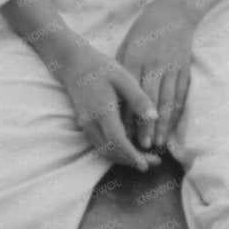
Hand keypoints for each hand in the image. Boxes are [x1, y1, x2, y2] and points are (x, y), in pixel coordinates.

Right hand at [48, 41, 157, 168]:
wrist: (74, 65)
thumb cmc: (102, 69)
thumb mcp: (124, 78)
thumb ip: (139, 99)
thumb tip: (155, 117)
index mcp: (103, 111)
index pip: (117, 141)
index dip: (132, 155)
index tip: (147, 164)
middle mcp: (92, 122)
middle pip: (111, 151)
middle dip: (132, 161)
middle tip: (154, 163)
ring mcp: (86, 125)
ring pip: (104, 151)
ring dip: (124, 159)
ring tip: (145, 160)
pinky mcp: (85, 126)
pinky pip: (100, 145)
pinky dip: (115, 152)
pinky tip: (129, 150)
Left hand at [116, 0, 197, 151]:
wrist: (172, 14)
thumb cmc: (143, 32)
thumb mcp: (126, 48)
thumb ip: (122, 73)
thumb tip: (116, 100)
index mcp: (135, 61)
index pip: (130, 95)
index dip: (128, 116)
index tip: (124, 135)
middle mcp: (154, 66)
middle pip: (150, 102)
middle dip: (146, 126)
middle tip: (142, 147)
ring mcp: (171, 68)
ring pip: (167, 101)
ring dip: (163, 125)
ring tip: (158, 143)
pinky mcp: (184, 70)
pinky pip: (180, 95)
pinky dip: (176, 113)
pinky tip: (172, 127)